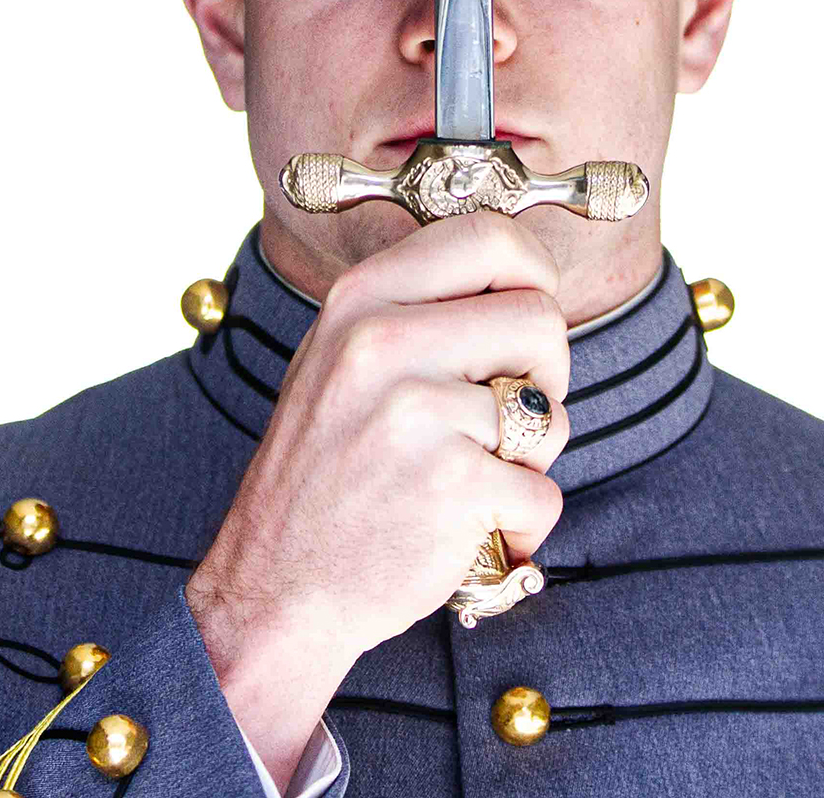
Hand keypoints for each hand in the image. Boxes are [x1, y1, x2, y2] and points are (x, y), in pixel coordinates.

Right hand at [184, 212, 571, 779]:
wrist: (274, 588)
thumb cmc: (324, 475)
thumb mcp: (340, 359)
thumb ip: (417, 308)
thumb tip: (519, 272)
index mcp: (360, 299)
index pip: (490, 236)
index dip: (532, 274)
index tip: (524, 313)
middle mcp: (382, 343)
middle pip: (541, 319)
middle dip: (543, 376)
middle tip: (497, 417)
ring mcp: (416, 414)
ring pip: (549, 414)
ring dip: (527, 460)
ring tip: (465, 476)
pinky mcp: (451, 487)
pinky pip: (543, 495)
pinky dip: (519, 525)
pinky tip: (464, 529)